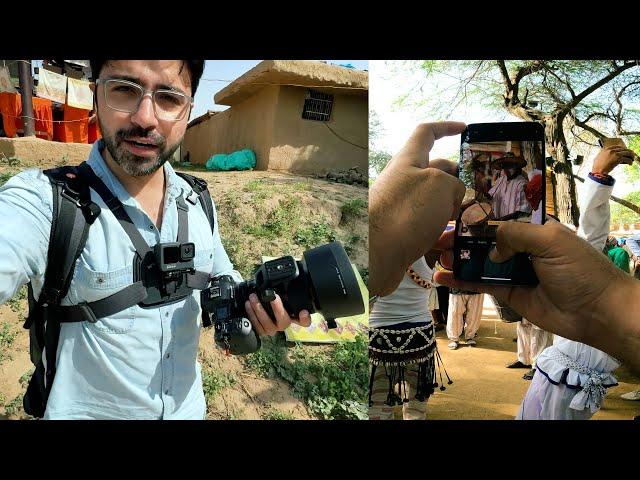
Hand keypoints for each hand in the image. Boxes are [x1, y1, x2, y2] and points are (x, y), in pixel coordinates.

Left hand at [244, 293, 310, 335]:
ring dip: (260, 310)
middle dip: (278, 309)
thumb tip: (285, 274)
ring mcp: (273, 329)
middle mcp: (284, 324)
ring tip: (253, 298)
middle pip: (284, 322)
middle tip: (273, 297)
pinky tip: (248, 305)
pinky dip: (252, 315)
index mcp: (293, 316)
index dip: (305, 318)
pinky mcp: (262, 331)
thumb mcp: (279, 291)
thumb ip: (285, 287)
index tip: (303, 312)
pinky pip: (257, 326)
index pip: (304, 321)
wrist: (257, 305)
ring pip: (268, 324)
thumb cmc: (270, 297)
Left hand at [369, 121, 465, 295]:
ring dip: (453, 211)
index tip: (464, 129)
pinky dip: (443, 236)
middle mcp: (403, 182)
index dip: (445, 128)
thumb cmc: (406, 212)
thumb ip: (454, 183)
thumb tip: (452, 197)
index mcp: (408, 161)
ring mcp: (402, 208)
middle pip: (435, 172)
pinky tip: (454, 246)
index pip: (426, 134)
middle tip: (476, 194)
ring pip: (435, 204)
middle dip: (457, 180)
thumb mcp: (440, 185)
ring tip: (469, 223)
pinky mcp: (403, 232)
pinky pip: (429, 229)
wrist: (375, 256)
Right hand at [434, 221, 639, 371]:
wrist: (596, 313)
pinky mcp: (508, 293)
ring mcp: (513, 271)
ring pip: (479, 263)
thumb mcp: (550, 240)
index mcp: (534, 229)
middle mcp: (521, 248)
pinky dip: (461, 281)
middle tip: (436, 239)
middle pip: (484, 241)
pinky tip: (442, 278)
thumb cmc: (580, 270)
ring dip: (457, 259)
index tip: (451, 215)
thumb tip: (490, 249)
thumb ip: (516, 234)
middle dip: (460, 239)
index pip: (500, 218)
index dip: (476, 217)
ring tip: (435, 256)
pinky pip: (481, 284)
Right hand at [592, 146, 634, 174]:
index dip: (622, 149)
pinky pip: (627, 159)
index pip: (617, 146)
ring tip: (631, 159)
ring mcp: (615, 154)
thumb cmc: (597, 167)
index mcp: (606, 149)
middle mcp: (611, 150)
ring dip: (630, 156)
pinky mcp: (618, 158)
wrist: (598, 171)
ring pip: (627, 153)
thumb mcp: (597, 158)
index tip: (624, 151)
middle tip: (630, 156)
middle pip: (623, 149)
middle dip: (628, 152)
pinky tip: (630, 163)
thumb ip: (602, 155)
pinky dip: (630, 161)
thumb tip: (606, 156)